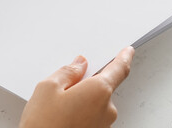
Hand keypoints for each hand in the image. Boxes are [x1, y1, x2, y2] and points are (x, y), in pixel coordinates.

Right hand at [19, 46, 134, 127]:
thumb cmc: (43, 126)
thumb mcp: (47, 89)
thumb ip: (68, 72)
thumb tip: (79, 66)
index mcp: (99, 91)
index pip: (119, 69)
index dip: (124, 57)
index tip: (127, 52)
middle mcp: (107, 110)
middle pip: (102, 88)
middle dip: (86, 85)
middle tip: (63, 90)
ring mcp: (103, 126)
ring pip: (95, 105)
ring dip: (81, 103)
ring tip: (56, 111)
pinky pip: (91, 118)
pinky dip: (80, 116)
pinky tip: (61, 120)